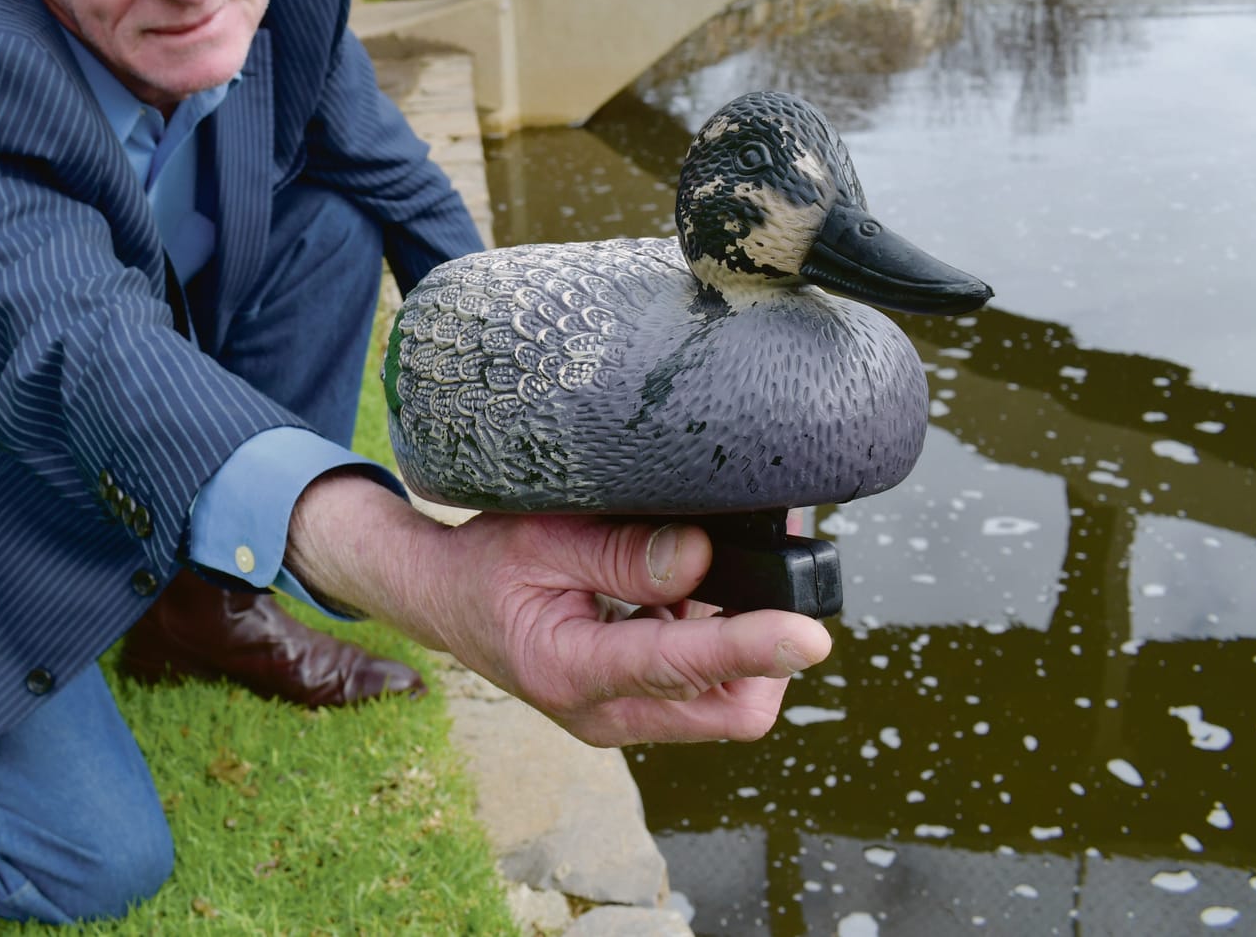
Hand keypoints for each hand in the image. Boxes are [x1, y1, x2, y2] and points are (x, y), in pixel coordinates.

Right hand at [426, 514, 831, 745]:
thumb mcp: (541, 536)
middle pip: (730, 711)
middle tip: (775, 572)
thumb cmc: (486, 564)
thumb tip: (703, 556)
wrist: (445, 601)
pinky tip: (686, 590)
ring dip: (744, 645)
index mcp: (569, 670)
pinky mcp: (634, 708)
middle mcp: (603, 714)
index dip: (753, 647)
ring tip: (720, 569)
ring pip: (724, 703)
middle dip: (768, 653)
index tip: (809, 634)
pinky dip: (718, 643)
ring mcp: (622, 718)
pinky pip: (703, 690)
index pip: (681, 668)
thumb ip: (620, 551)